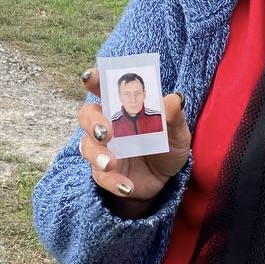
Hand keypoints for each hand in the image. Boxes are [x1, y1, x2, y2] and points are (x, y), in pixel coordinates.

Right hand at [77, 67, 191, 217]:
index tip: (90, 77)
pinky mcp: (105, 172)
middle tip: (104, 132)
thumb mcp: (177, 132)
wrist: (168, 179)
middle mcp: (109, 124)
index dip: (95, 80)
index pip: (104, 88)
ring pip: (87, 147)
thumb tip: (175, 98)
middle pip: (87, 116)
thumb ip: (174, 116)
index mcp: (124, 107)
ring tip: (111, 163)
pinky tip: (127, 186)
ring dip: (98, 155)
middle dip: (92, 122)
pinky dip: (113, 181)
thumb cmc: (169, 146)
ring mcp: (104, 149)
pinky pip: (101, 177)